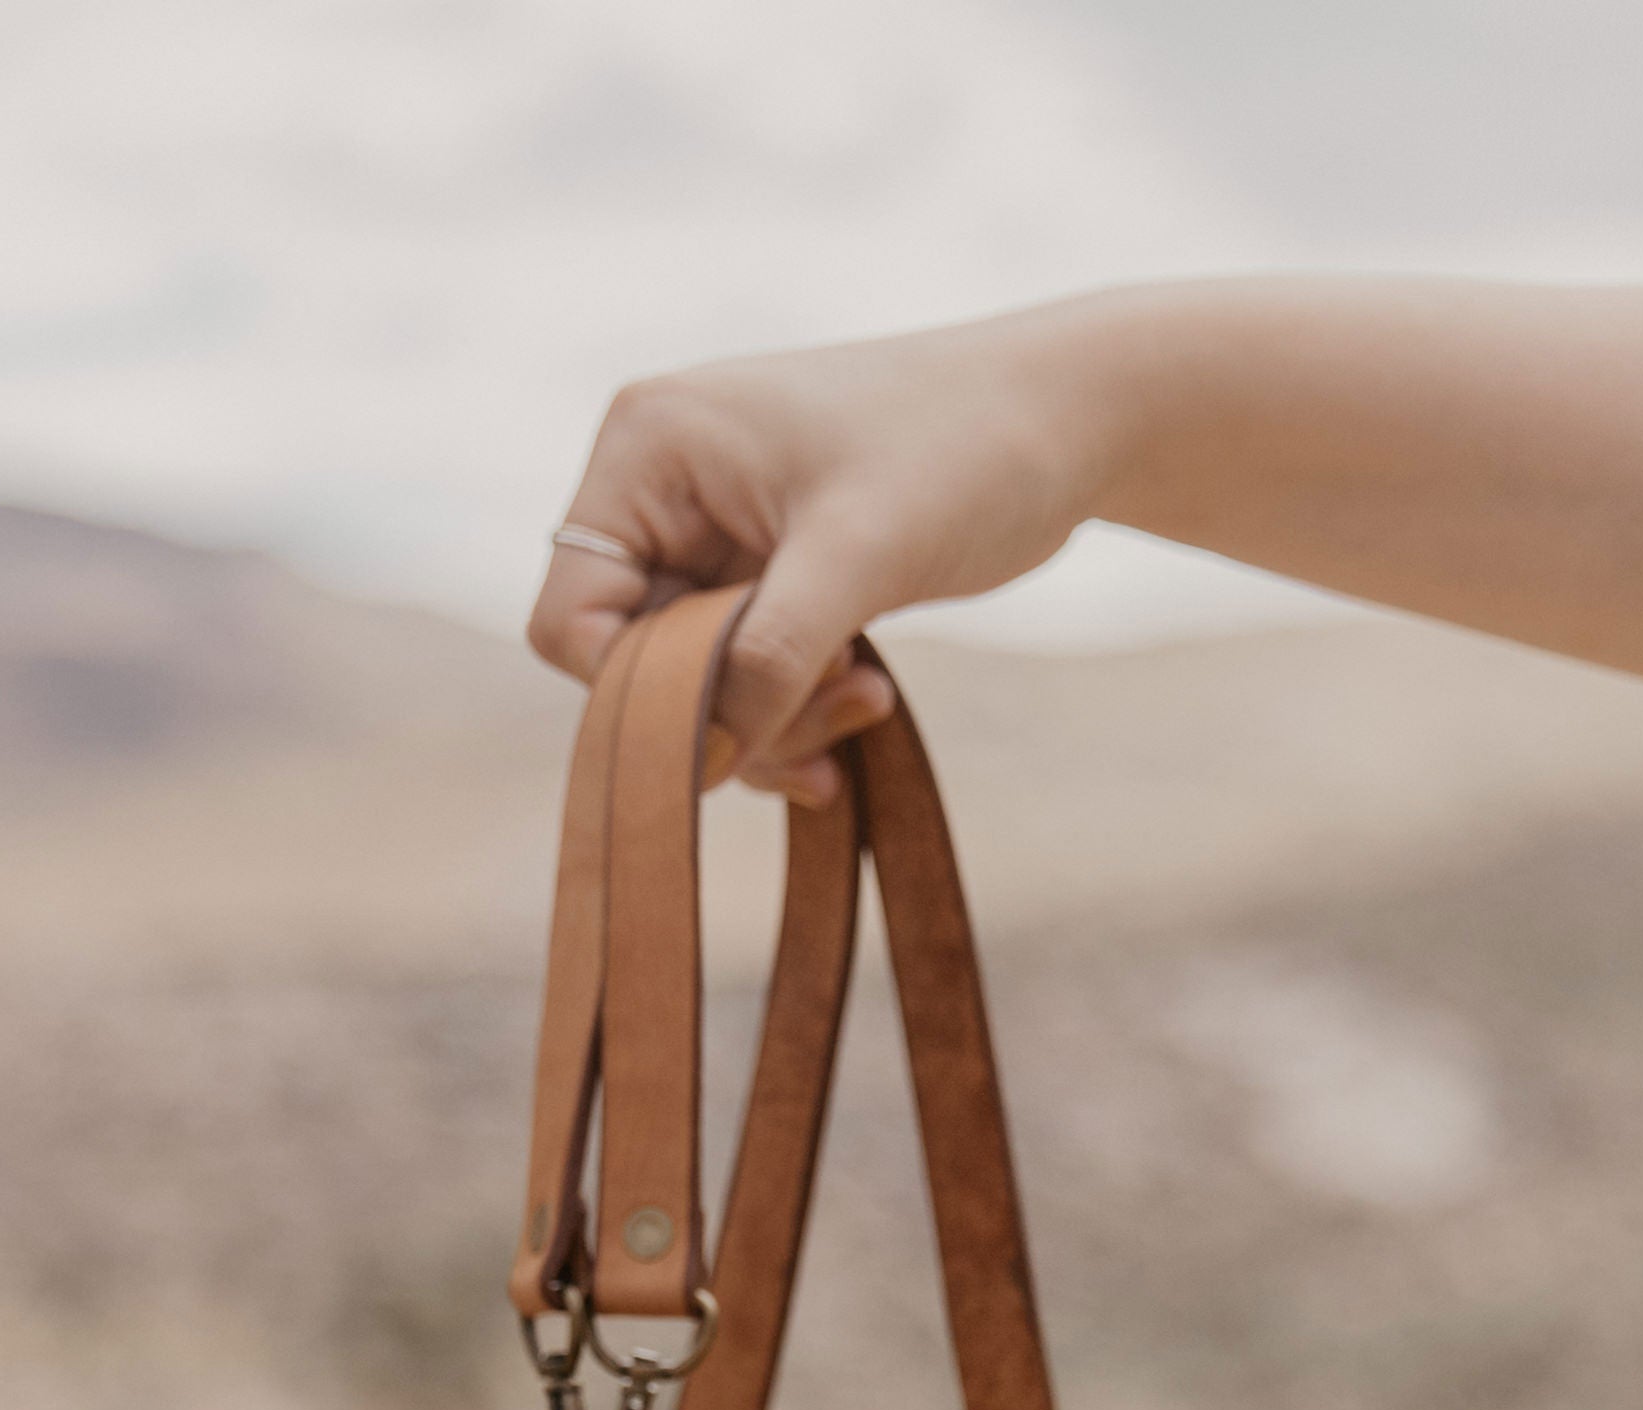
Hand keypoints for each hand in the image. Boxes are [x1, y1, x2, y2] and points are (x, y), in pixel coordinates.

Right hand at [527, 309, 1120, 798]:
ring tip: (869, 699)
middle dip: (730, 711)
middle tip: (841, 705)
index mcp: (650, 448)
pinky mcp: (768, 573)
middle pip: (635, 665)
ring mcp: (714, 533)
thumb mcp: (857, 557)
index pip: (574, 620)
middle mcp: (663, 487)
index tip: (740, 718)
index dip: (640, 696)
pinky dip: (795, 711)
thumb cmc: (964, 450)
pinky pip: (744, 678)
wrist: (1068, 419)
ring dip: (775, 720)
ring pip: (694, 687)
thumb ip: (766, 657)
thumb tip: (703, 757)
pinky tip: (865, 706)